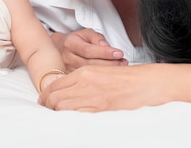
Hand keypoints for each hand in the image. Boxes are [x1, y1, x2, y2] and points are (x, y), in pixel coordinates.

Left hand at [38, 64, 173, 111]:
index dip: (46, 93)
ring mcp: (91, 96)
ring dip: (56, 112)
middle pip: (55, 96)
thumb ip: (86, 79)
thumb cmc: (128, 77)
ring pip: (62, 106)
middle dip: (48, 104)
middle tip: (47, 110)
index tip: (42, 100)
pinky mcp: (100, 109)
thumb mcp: (102, 71)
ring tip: (57, 115)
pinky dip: (70, 118)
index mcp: (85, 71)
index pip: (56, 83)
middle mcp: (84, 83)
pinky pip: (76, 115)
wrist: (147, 83)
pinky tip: (70, 119)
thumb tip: (72, 89)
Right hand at [50, 28, 127, 71]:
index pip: (89, 50)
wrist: (61, 47)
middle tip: (123, 62)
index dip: (105, 53)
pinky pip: (86, 80)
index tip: (119, 53)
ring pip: (88, 74)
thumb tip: (106, 46)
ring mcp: (67, 69)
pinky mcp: (70, 78)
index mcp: (70, 43)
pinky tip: (109, 76)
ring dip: (106, 72)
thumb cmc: (77, 40)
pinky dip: (99, 78)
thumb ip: (97, 38)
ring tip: (120, 68)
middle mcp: (67, 57)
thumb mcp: (86, 33)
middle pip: (90, 64)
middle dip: (109, 63)